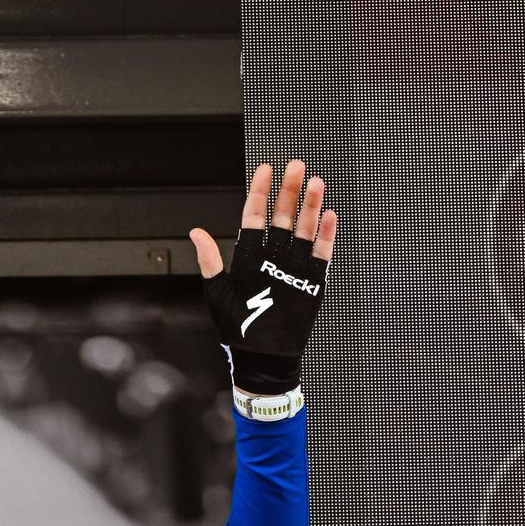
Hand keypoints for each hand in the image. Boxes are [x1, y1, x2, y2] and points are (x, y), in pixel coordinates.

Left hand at [190, 159, 338, 397]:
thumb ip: (210, 261)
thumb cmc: (237, 329)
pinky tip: (329, 217)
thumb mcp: (218, 293)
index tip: (265, 169)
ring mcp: (293, 269)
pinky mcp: (312, 283)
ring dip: (310, 207)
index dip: (260, 194)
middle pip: (282, 218)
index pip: (254, 217)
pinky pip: (321, 256)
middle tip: (295, 166)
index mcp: (248, 258)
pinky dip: (326, 238)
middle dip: (288, 192)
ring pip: (304, 231)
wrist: (262, 359)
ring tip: (315, 183)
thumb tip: (195, 232)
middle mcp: (272, 259)